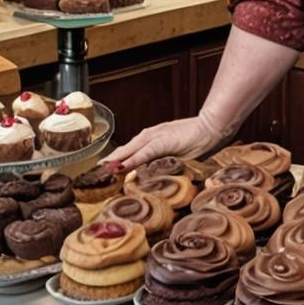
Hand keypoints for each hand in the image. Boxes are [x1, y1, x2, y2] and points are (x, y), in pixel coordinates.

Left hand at [101, 116, 221, 171]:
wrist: (210, 128)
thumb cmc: (195, 141)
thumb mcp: (173, 154)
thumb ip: (160, 161)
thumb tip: (147, 174)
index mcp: (150, 140)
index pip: (127, 152)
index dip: (113, 162)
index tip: (100, 175)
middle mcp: (149, 136)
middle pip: (123, 150)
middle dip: (109, 163)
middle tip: (93, 176)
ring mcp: (155, 137)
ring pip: (130, 149)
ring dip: (115, 160)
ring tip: (101, 171)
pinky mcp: (163, 140)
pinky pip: (144, 152)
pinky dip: (133, 159)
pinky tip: (122, 166)